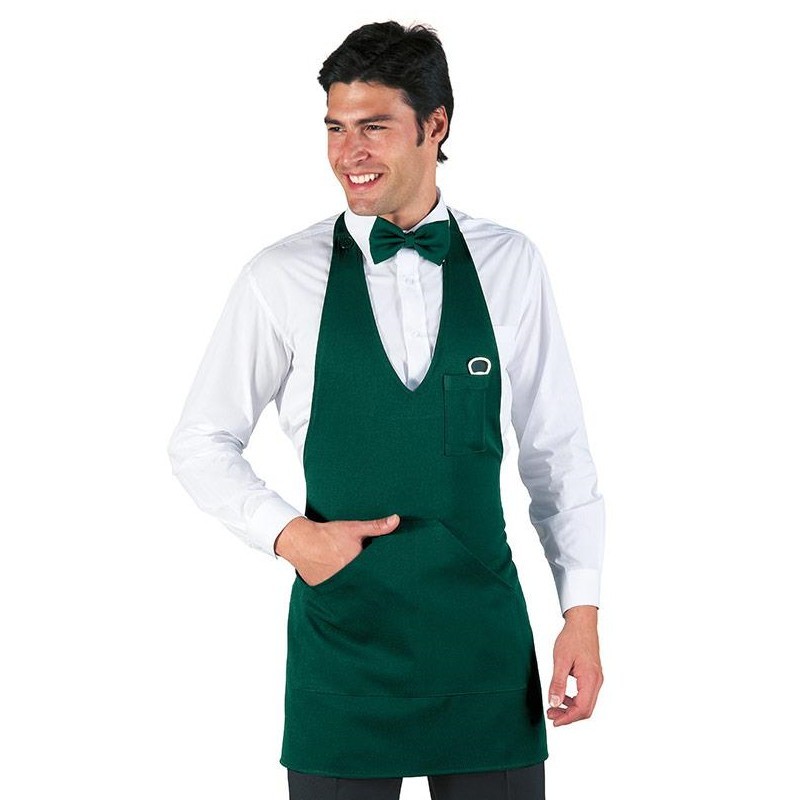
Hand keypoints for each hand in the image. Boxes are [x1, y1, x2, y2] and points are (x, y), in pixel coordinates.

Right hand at [274, 513, 400, 585]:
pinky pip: (336, 591)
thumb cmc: (328, 534)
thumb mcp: (354, 528)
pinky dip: (340, 589)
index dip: (381, 573)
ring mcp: (334, 585)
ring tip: (362, 588)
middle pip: (363, 581)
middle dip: (369, 581)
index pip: (374, 573)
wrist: (301, 541)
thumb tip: (396, 520)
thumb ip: (376, 526)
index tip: (389, 577)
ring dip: (355, 586)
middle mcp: (347, 578)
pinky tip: (344, 588)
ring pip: (350, 588)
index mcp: (357, 565)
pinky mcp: (324, 589)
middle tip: (377, 583)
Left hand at [546, 605, 602, 726]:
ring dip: (571, 709)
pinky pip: (586, 695)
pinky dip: (575, 701)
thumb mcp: (560, 660)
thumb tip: (554, 703)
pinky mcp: (593, 676)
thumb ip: (558, 683)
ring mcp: (597, 679)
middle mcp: (597, 681)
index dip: (567, 718)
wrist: (582, 623)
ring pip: (587, 703)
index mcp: (590, 679)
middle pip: (586, 710)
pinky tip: (562, 697)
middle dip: (568, 716)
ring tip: (553, 707)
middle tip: (551, 715)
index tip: (554, 721)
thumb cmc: (571, 638)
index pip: (582, 709)